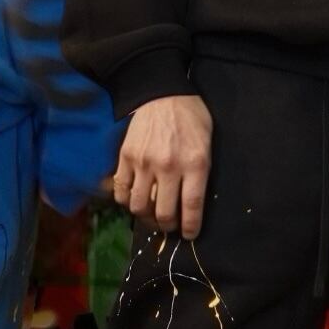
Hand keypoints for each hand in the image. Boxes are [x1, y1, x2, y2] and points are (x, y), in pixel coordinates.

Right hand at [112, 95, 213, 237]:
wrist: (162, 93)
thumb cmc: (191, 118)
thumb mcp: (207, 144)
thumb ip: (200, 173)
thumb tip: (192, 204)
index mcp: (195, 163)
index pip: (192, 207)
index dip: (191, 227)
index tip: (190, 234)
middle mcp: (168, 166)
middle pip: (164, 213)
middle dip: (169, 227)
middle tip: (171, 226)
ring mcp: (144, 163)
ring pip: (140, 207)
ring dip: (146, 218)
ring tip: (152, 217)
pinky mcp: (125, 158)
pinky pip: (121, 191)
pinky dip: (127, 202)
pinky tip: (135, 200)